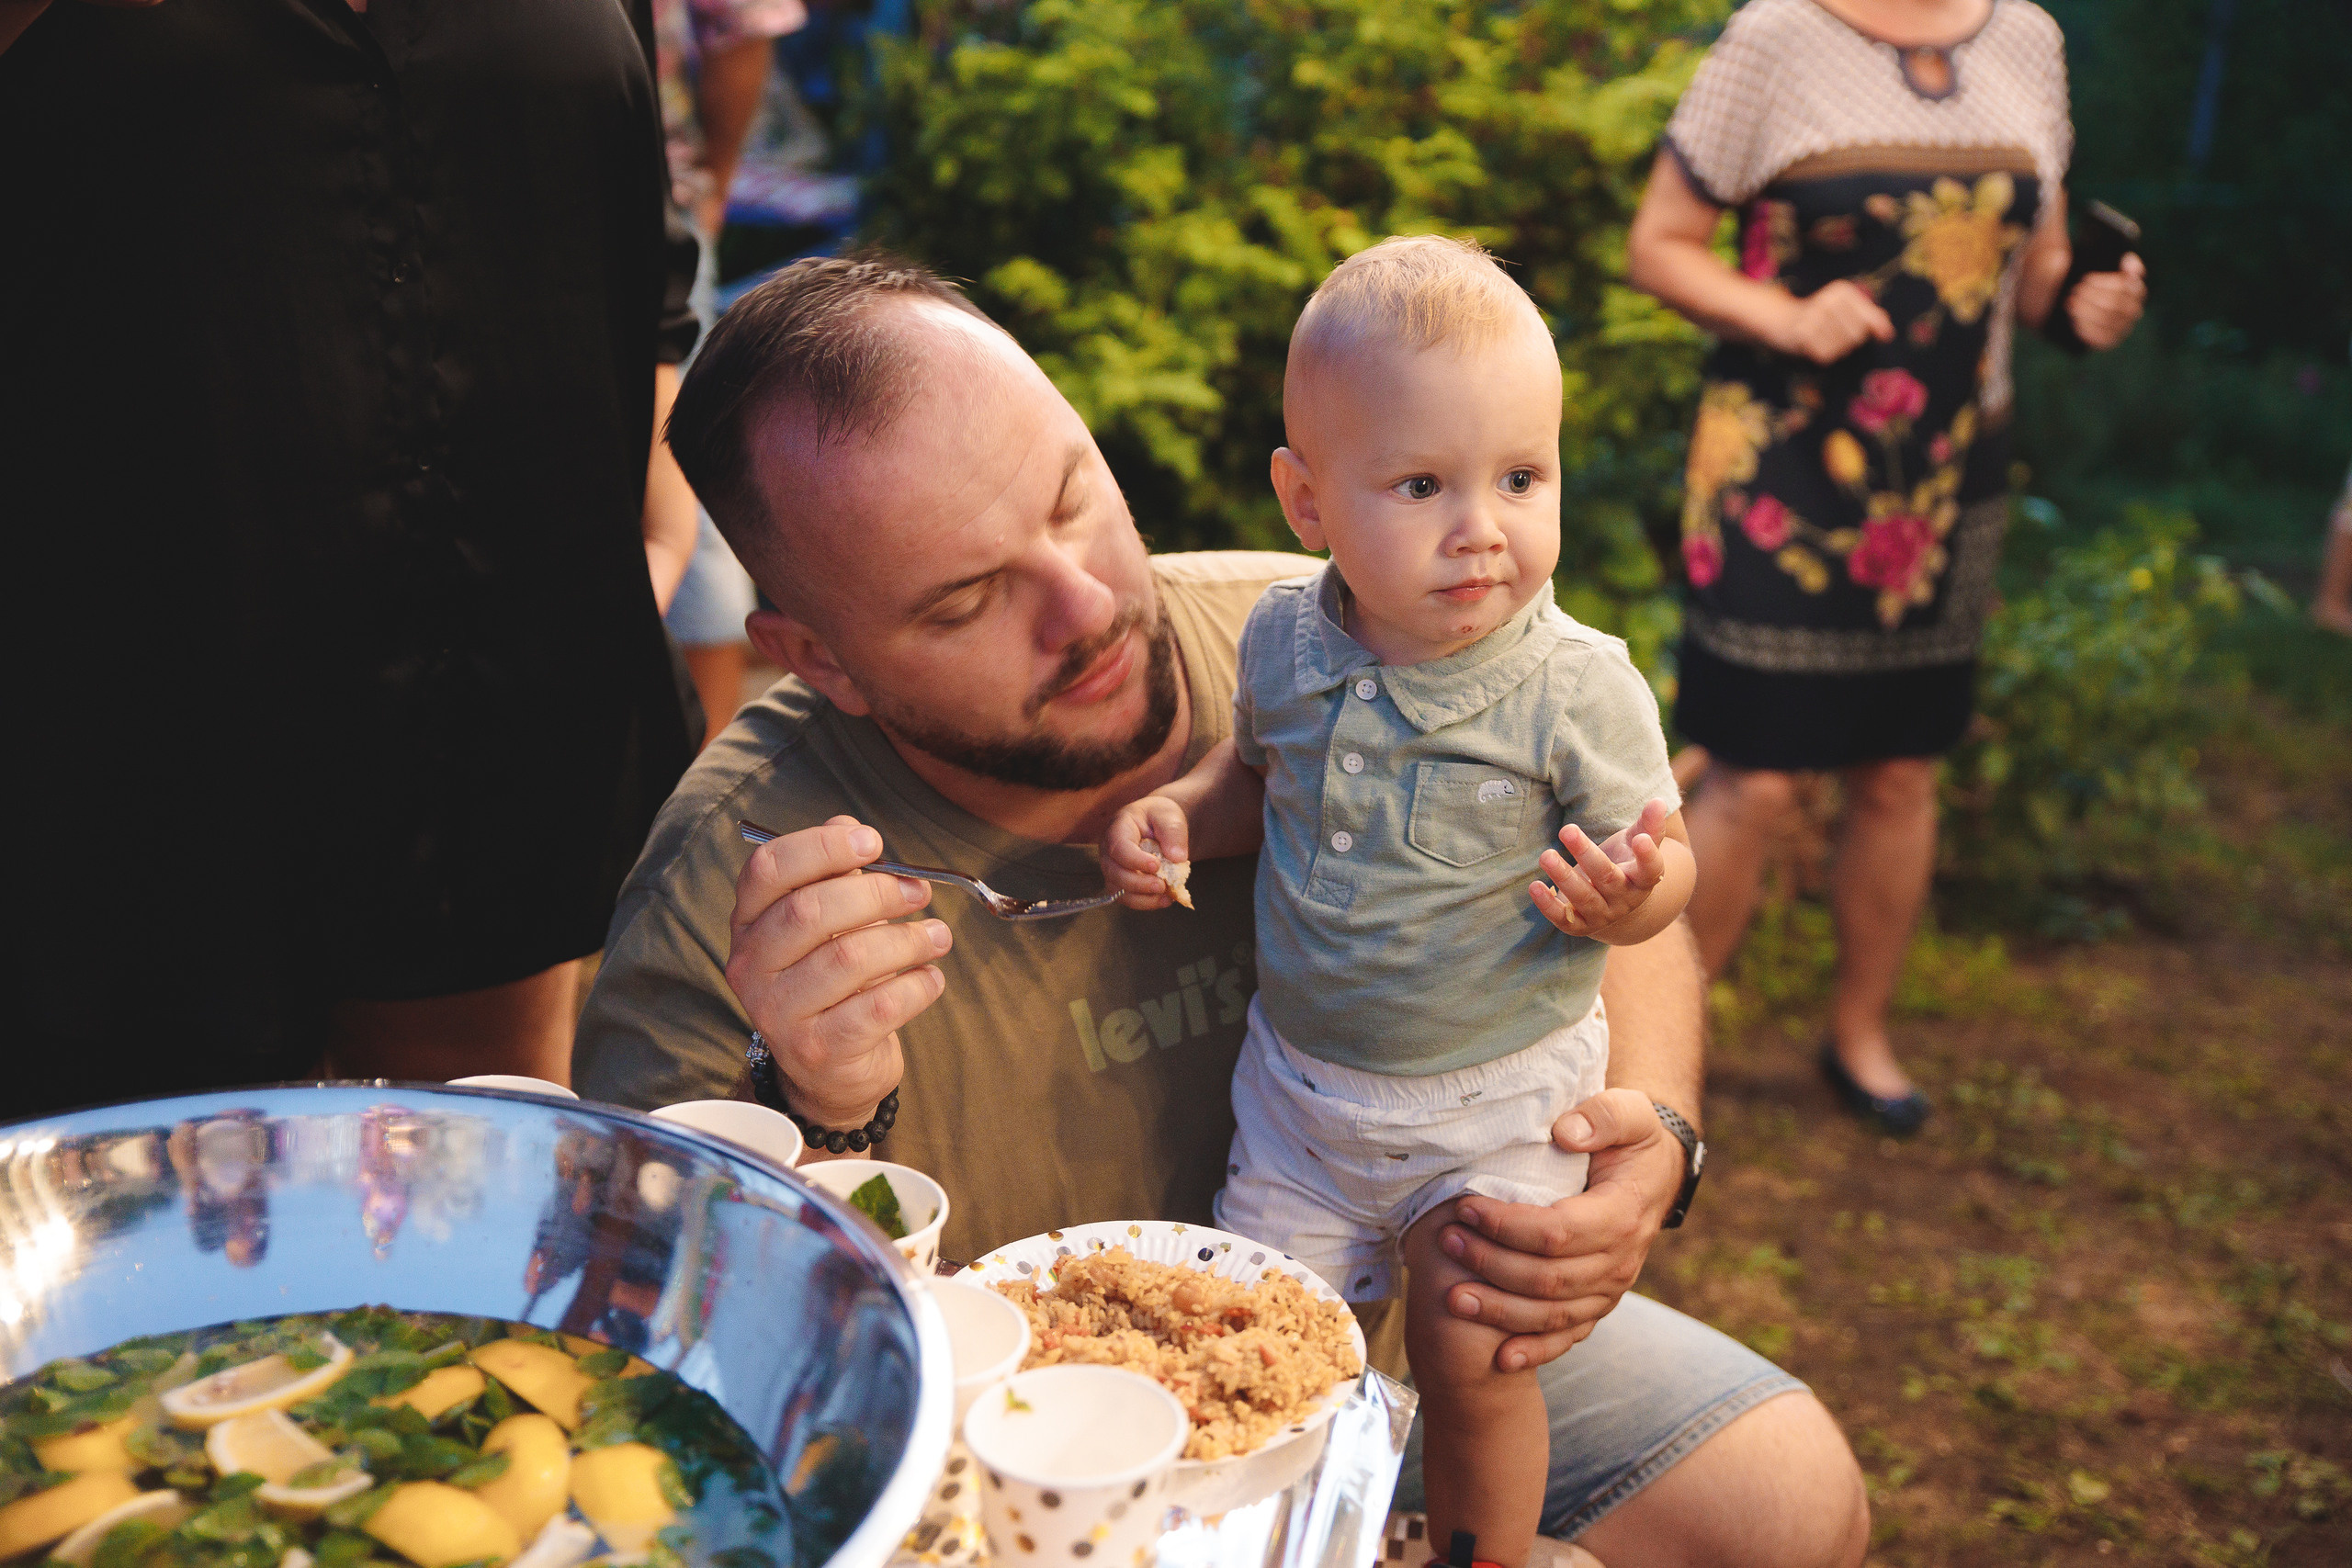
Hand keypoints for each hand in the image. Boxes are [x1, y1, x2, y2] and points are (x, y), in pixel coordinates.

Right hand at [725, 815, 952, 1127]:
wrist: (832, 1071)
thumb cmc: (835, 984)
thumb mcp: (830, 924)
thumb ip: (835, 874)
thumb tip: (849, 825)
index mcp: (749, 924)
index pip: (768, 870)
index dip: (821, 847)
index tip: (872, 841)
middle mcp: (752, 968)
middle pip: (810, 911)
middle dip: (876, 893)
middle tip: (918, 891)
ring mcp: (780, 1013)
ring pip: (849, 957)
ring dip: (906, 940)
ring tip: (937, 936)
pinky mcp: (819, 1050)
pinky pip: (878, 1006)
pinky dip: (916, 986)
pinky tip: (932, 978)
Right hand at [1102, 795, 1188, 909]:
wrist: (1158, 825)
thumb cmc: (1160, 817)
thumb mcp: (1170, 816)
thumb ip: (1173, 833)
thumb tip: (1177, 857)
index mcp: (1118, 828)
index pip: (1118, 847)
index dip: (1135, 860)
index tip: (1156, 865)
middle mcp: (1109, 850)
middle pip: (1114, 872)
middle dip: (1138, 883)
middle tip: (1162, 885)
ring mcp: (1113, 868)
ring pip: (1118, 891)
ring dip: (1142, 898)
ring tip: (1166, 897)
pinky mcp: (1121, 882)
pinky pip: (1127, 898)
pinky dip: (1145, 903)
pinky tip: (1165, 899)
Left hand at [1437, 1089, 1682, 1369]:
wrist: (1656, 1172)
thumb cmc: (1631, 1137)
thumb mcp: (1628, 1111)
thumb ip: (1601, 1117)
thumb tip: (1565, 1133)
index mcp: (1621, 1215)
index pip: (1558, 1232)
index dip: (1508, 1226)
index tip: (1466, 1208)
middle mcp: (1620, 1261)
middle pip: (1548, 1278)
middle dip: (1491, 1265)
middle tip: (1447, 1243)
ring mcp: (1610, 1289)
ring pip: (1553, 1315)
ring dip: (1501, 1311)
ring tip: (1453, 1298)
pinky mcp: (1599, 1303)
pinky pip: (1570, 1337)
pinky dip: (1536, 1351)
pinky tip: (1501, 1360)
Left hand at [1531, 798, 1672, 937]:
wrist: (1614, 903)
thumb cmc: (1625, 863)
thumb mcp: (1637, 843)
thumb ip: (1648, 825)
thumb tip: (1658, 801)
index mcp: (1643, 879)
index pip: (1651, 869)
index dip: (1647, 856)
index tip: (1641, 838)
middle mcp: (1624, 900)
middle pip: (1607, 878)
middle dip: (1586, 854)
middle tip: (1566, 829)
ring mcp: (1603, 915)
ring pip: (1584, 898)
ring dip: (1564, 877)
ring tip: (1546, 855)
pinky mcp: (1580, 926)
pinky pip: (1564, 919)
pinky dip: (1547, 905)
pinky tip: (1534, 886)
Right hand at [1769, 279, 1893, 363]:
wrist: (1783, 320)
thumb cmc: (1823, 316)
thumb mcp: (1848, 309)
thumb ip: (1872, 318)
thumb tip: (1888, 334)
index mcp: (1842, 291)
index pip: (1869, 322)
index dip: (1865, 330)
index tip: (1850, 324)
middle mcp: (1828, 300)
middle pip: (1857, 336)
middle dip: (1848, 340)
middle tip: (1832, 331)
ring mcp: (1814, 317)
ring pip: (1843, 348)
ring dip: (1835, 348)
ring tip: (1822, 337)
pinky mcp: (1802, 335)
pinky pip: (1826, 355)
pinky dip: (1823, 355)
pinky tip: (1814, 344)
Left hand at [2069, 253, 2145, 350]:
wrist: (2068, 302)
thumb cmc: (2083, 279)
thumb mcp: (2091, 263)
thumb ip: (2108, 255)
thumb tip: (2126, 259)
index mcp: (2134, 287)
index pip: (2131, 284)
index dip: (2113, 280)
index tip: (2089, 276)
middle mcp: (2134, 308)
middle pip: (2118, 302)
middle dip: (2095, 296)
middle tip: (2075, 290)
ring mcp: (2124, 326)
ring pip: (2110, 319)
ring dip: (2089, 311)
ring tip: (2071, 303)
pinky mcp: (2111, 340)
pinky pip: (2104, 339)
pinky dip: (2089, 329)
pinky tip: (2075, 321)